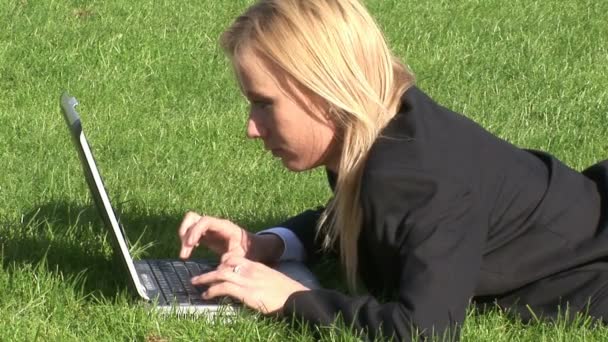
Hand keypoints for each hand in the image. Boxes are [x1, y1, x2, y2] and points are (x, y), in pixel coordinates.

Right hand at [178, 212, 251, 259]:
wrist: (251, 248)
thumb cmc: (247, 251)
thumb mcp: (241, 256)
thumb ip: (231, 260)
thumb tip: (220, 267)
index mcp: (223, 226)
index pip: (205, 221)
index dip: (195, 230)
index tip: (190, 244)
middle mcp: (214, 224)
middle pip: (193, 217)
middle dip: (186, 232)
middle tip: (186, 249)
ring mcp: (209, 228)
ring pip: (190, 224)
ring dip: (184, 237)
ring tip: (185, 255)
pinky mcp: (206, 234)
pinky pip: (191, 232)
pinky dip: (187, 240)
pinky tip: (189, 252)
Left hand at [191, 255, 309, 313]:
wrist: (296, 297)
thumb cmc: (286, 292)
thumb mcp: (270, 280)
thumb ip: (258, 278)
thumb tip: (249, 285)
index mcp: (256, 266)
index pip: (234, 259)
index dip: (221, 263)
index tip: (215, 269)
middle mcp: (250, 270)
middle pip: (224, 264)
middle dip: (209, 271)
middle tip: (196, 277)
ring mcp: (248, 280)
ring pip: (221, 274)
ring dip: (206, 279)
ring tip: (196, 285)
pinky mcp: (246, 292)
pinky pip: (224, 288)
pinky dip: (212, 290)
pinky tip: (207, 295)